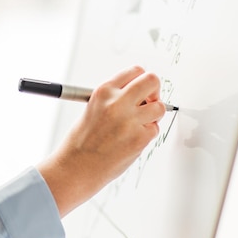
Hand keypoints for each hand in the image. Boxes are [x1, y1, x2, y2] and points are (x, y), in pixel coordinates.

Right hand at [37, 65, 165, 216]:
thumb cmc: (82, 141)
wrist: (77, 167)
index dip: (141, 81)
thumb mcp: (93, 108)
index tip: (141, 90)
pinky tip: (131, 140)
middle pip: (152, 81)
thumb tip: (138, 93)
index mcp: (103, 91)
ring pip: (160, 107)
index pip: (135, 71)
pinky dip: (147, 134)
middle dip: (154, 91)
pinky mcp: (139, 138)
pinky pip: (155, 129)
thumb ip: (114, 98)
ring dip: (152, 116)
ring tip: (137, 125)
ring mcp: (129, 120)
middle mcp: (117, 102)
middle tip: (149, 102)